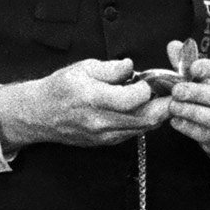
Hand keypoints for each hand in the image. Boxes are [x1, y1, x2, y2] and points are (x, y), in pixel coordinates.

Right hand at [0, 58, 158, 150]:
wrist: (39, 113)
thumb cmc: (60, 89)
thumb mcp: (83, 68)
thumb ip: (111, 68)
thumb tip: (131, 67)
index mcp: (93, 98)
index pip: (134, 99)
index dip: (147, 88)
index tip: (147, 80)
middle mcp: (100, 121)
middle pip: (146, 118)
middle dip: (164, 105)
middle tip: (170, 93)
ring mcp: (104, 135)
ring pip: (144, 128)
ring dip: (157, 114)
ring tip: (158, 99)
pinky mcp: (106, 142)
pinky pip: (134, 133)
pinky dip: (144, 121)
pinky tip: (143, 109)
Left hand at [162, 39, 209, 162]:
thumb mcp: (207, 74)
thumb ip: (189, 62)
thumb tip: (173, 46)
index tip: (193, 68)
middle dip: (199, 93)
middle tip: (177, 90)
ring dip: (193, 112)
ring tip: (174, 106)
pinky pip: (209, 136)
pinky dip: (190, 129)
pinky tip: (176, 121)